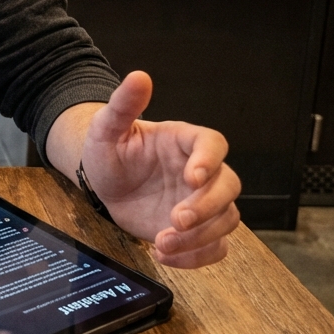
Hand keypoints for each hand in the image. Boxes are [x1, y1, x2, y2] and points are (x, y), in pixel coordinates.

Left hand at [80, 72, 240, 267]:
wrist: (105, 183)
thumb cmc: (110, 151)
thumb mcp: (108, 127)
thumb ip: (124, 104)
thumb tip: (138, 76)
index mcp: (185, 142)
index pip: (213, 144)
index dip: (210, 160)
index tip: (192, 176)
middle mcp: (201, 172)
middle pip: (228, 187)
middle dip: (207, 207)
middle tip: (176, 218)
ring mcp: (202, 203)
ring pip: (226, 221)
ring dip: (200, 237)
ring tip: (162, 242)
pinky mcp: (197, 231)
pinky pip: (215, 248)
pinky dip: (197, 257)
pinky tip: (165, 254)